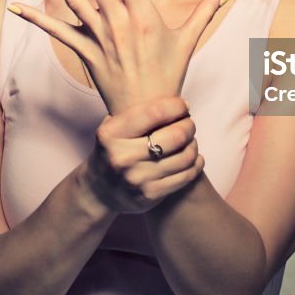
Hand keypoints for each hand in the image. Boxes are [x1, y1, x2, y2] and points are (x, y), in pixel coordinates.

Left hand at [8, 0, 227, 112]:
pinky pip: (58, 34)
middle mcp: (121, 24)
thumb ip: (203, 14)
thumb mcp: (187, 43)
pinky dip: (37, 20)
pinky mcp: (86, 54)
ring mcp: (101, 39)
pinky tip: (17, 8)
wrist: (147, 115)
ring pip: (76, 0)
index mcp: (145, 16)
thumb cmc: (168, 76)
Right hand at [80, 97, 204, 213]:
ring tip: (190, 140)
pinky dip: (196, 164)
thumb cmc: (113, 150)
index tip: (183, 106)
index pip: (154, 112)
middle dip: (189, 126)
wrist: (98, 190)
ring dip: (193, 145)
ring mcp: (136, 179)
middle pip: (175, 135)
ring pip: (184, 156)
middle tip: (189, 123)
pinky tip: (194, 158)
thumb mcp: (113, 128)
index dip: (176, 106)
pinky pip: (185, 176)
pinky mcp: (150, 195)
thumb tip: (172, 98)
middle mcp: (122, 157)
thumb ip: (136, 113)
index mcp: (111, 134)